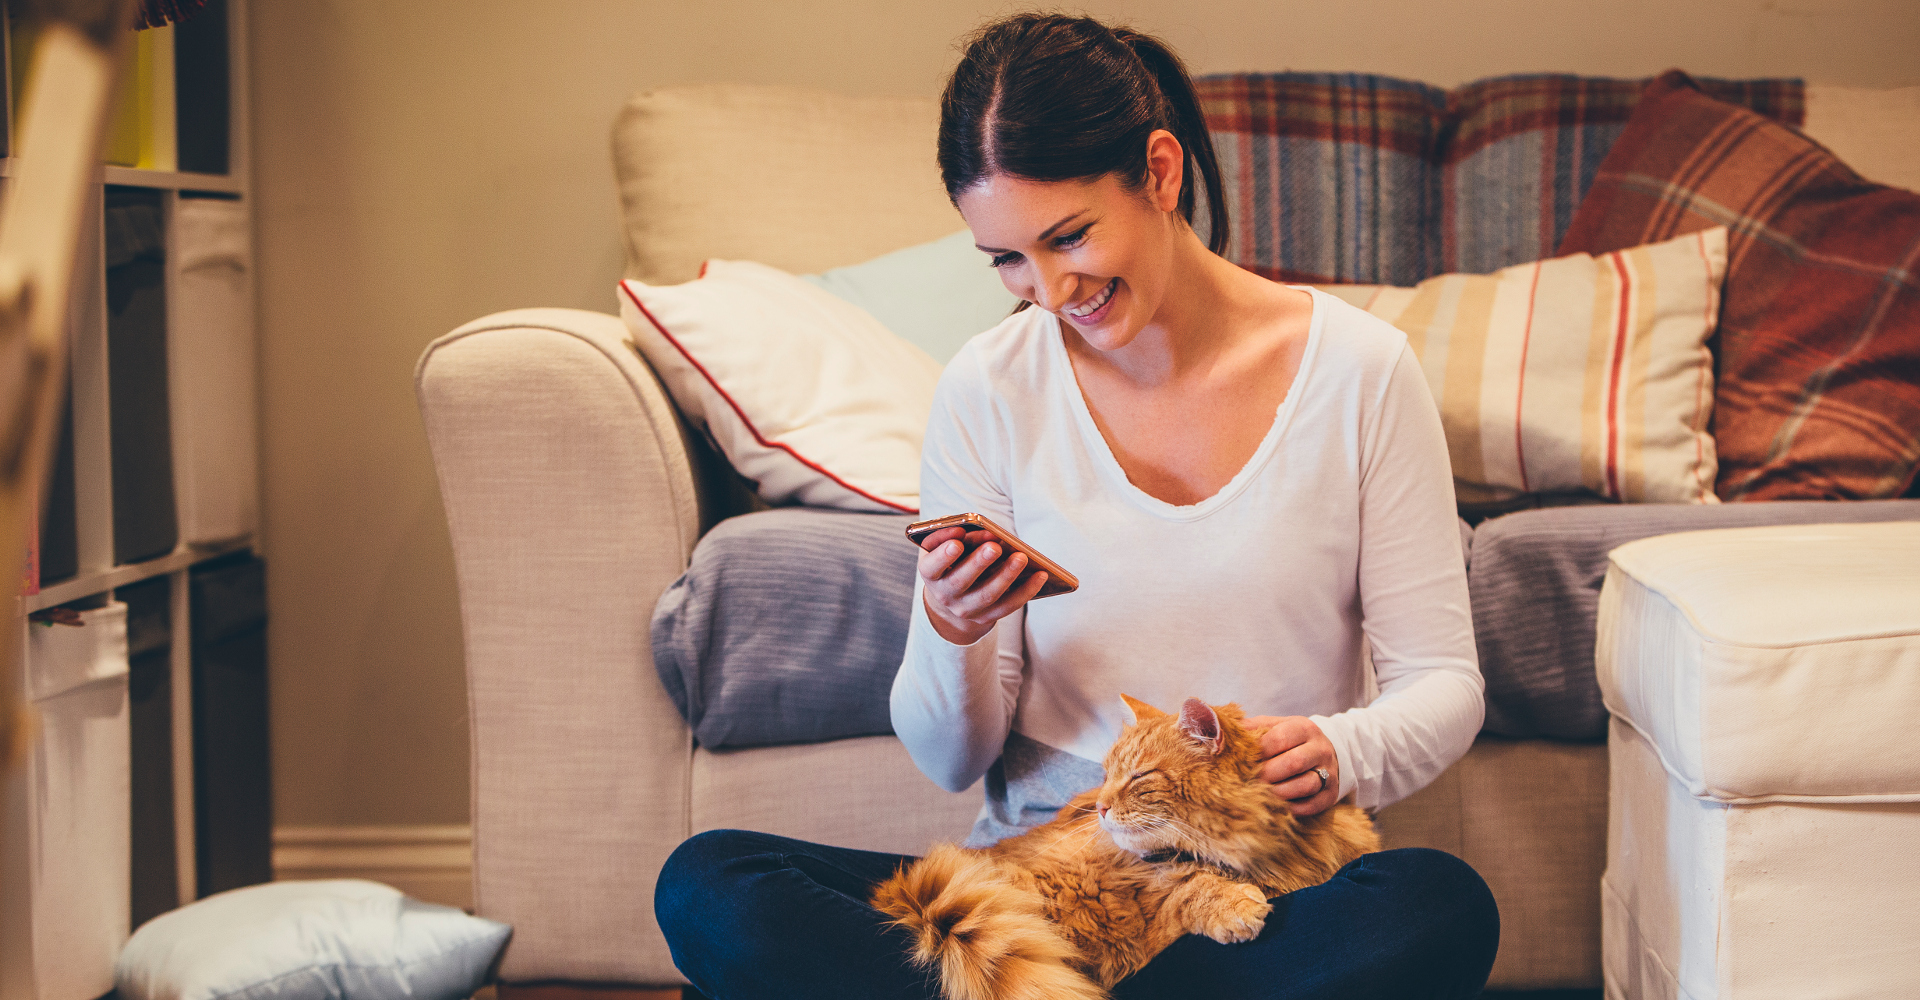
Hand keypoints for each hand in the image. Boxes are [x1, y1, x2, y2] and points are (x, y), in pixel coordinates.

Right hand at [916, 526, 1048, 645]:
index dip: (943, 556)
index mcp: (931, 574)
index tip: (957, 543)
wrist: (953, 597)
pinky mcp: (988, 616)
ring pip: (987, 595)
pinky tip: (1041, 574)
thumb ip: (953, 535)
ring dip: (1006, 575)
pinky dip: (1026, 591)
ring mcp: (967, 609)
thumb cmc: (952, 560)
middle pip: (961, 581)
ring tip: (1021, 556)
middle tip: (995, 546)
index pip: (931, 568)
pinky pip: (1009, 605)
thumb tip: (976, 530)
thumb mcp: (944, 547)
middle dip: (979, 563)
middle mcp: (945, 595)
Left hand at [1244, 715, 1338, 815]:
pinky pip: (1312, 805)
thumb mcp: (1273, 726)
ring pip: (1306, 785)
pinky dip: (1292, 808)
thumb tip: (1221, 731)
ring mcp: (1329, 772)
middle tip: (1249, 781)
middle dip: (1267, 774)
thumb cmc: (1289, 740)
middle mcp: (1320, 749)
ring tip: (1261, 794)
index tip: (1243, 760)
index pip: (1280, 738)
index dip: (1259, 751)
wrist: (1324, 753)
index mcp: (1304, 728)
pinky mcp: (1330, 795)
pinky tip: (1276, 806)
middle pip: (1293, 763)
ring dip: (1279, 792)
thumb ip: (1251, 728)